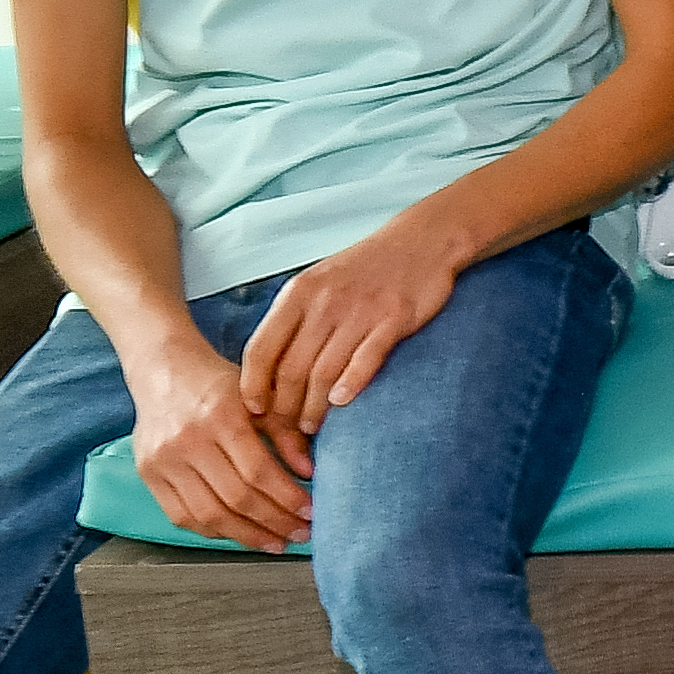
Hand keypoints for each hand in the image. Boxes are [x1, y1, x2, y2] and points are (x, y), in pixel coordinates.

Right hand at [128, 330, 313, 550]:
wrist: (163, 370)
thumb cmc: (217, 383)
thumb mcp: (258, 394)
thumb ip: (286, 432)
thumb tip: (309, 473)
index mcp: (219, 415)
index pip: (258, 471)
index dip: (287, 498)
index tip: (310, 513)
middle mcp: (187, 440)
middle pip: (235, 497)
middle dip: (274, 522)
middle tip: (300, 534)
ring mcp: (163, 460)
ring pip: (209, 514)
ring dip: (246, 536)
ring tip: (275, 542)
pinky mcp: (147, 474)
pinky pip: (182, 516)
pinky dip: (214, 531)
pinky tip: (239, 534)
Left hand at [240, 212, 466, 436]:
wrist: (420, 242)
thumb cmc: (364, 269)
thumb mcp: (318, 282)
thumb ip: (295, 319)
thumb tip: (269, 368)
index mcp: (298, 294)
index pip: (261, 348)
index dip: (252, 385)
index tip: (253, 411)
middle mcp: (324, 303)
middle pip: (291, 368)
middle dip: (284, 408)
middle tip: (286, 432)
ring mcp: (359, 311)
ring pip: (324, 372)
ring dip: (314, 407)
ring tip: (311, 427)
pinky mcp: (393, 319)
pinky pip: (366, 359)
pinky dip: (352, 384)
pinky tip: (343, 402)